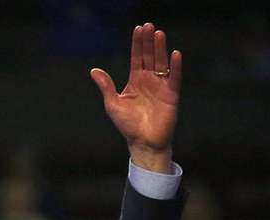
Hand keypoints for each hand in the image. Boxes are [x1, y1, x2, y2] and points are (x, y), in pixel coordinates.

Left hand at [90, 22, 181, 169]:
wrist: (143, 143)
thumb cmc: (128, 125)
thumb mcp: (113, 104)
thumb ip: (106, 86)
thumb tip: (94, 70)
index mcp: (136, 80)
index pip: (137, 57)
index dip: (137, 43)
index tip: (138, 28)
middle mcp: (149, 80)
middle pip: (150, 56)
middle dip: (149, 41)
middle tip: (149, 26)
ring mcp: (161, 86)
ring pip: (162, 63)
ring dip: (161, 48)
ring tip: (159, 34)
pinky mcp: (171, 95)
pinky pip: (174, 78)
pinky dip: (175, 67)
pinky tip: (175, 54)